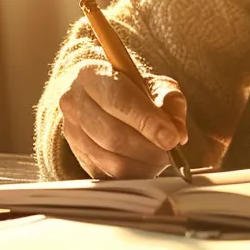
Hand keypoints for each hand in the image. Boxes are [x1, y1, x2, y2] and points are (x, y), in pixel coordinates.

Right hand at [57, 60, 187, 178]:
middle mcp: (74, 102)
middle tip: (170, 152)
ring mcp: (71, 132)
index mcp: (91, 74)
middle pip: (112, 135)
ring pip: (110, 159)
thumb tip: (178, 133)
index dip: (147, 121)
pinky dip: (132, 174)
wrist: (96, 96)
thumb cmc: (128, 88)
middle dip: (148, 148)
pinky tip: (145, 164)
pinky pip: (108, 175)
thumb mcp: (153, 84)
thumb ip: (170, 103)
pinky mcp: (77, 156)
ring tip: (160, 158)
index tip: (171, 138)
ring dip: (143, 164)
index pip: (119, 99)